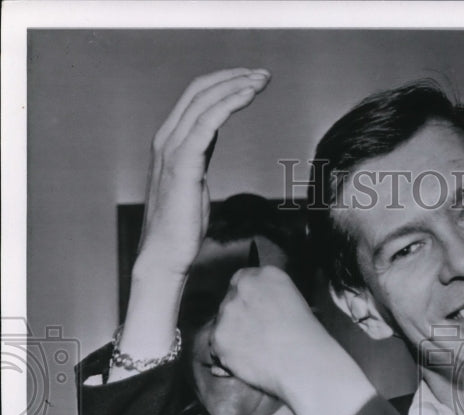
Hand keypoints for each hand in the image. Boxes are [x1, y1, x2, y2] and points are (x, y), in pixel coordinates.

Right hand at [132, 67, 270, 283]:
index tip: (252, 80)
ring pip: (204, 103)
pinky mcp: (182, 165)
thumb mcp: (193, 180)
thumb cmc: (181, 227)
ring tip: (261, 80)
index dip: (223, 83)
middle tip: (263, 74)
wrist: (165, 256)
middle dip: (233, 78)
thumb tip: (209, 141)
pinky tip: (247, 96)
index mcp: (170, 141)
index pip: (195, 98)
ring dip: (235, 86)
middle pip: (199, 92)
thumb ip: (199, 156)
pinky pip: (206, 124)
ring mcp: (172, 150)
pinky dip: (228, 104)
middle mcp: (167, 139)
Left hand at [210, 265, 332, 397]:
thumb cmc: (309, 338)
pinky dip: (228, 354)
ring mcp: (227, 312)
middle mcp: (243, 287)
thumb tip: (263, 310)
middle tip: (255, 334)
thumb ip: (273, 298)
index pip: (243, 279)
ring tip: (254, 351)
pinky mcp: (218, 337)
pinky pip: (217, 346)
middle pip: (229, 300)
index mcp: (267, 275)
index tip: (252, 311)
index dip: (247, 298)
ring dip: (232, 335)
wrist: (303, 362)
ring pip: (221, 323)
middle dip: (238, 316)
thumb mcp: (298, 303)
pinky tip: (247, 360)